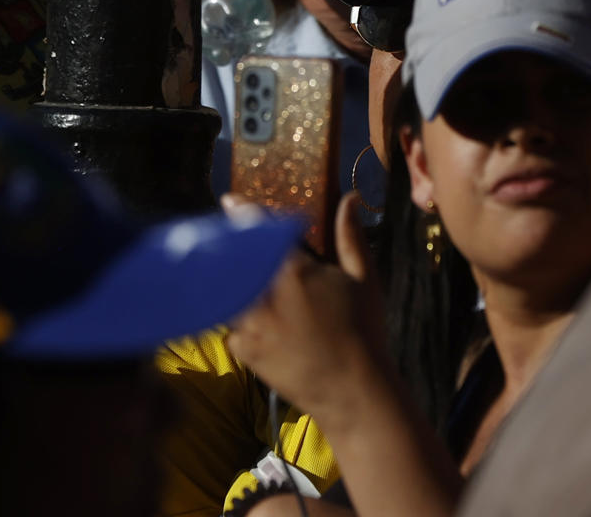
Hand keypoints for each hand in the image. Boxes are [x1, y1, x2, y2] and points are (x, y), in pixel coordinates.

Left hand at [226, 193, 392, 424]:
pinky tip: (251, 322)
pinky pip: (230, 326)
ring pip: (225, 292)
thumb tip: (349, 198)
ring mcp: (251, 324)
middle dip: (228, 248)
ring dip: (228, 283)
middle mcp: (265, 294)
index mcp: (294, 270)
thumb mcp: (364, 280)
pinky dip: (236, 321)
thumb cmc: (365, 332)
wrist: (355, 393)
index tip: (230, 202)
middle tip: (227, 241)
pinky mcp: (245, 351)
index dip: (241, 212)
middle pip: (233, 259)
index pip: (258, 231)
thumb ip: (350, 236)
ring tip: (233, 280)